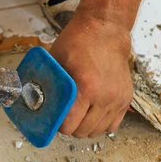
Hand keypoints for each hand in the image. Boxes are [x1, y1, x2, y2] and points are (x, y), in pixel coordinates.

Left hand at [49, 13, 133, 137]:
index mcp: (86, 88)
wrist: (105, 30)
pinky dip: (102, 123)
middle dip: (71, 126)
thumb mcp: (56, 61)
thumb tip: (34, 103)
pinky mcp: (126, 98)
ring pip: (99, 131)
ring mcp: (117, 98)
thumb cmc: (78, 42)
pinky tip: (94, 111)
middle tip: (66, 115)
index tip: (55, 117)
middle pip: (83, 132)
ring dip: (87, 126)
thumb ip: (49, 85)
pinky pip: (113, 124)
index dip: (58, 124)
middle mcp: (104, 97)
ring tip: (80, 113)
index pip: (69, 126)